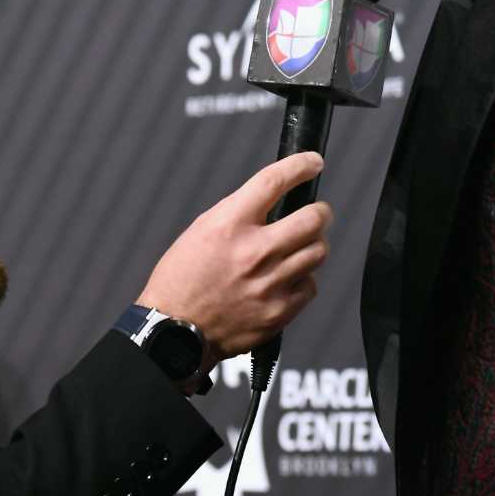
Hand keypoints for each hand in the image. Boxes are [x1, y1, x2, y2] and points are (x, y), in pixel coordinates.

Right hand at [137, 152, 331, 361]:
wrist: (174, 332)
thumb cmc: (181, 282)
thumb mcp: (200, 232)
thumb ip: (238, 214)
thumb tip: (272, 203)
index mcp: (229, 225)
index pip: (274, 181)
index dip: (301, 165)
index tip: (312, 163)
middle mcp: (254, 251)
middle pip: (313, 217)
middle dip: (321, 211)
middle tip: (318, 213)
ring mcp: (270, 283)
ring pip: (318, 251)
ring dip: (313, 244)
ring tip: (299, 248)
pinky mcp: (279, 310)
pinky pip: (311, 284)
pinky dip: (303, 278)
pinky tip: (286, 279)